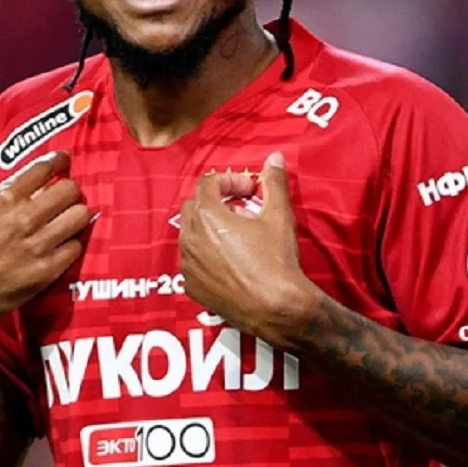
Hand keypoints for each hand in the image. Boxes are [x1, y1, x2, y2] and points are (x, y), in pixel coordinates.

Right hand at [0, 150, 90, 331]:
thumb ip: (6, 197)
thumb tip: (35, 187)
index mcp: (3, 199)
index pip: (44, 167)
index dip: (59, 160)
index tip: (64, 161)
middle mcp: (23, 218)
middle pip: (70, 189)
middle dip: (70, 191)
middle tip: (66, 198)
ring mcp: (37, 245)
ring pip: (80, 215)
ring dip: (76, 216)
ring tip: (68, 221)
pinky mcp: (46, 270)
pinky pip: (76, 246)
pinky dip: (71, 245)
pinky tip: (61, 246)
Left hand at [178, 152, 320, 347]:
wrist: (276, 308)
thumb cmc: (276, 261)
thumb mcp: (279, 216)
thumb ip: (274, 183)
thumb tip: (275, 158)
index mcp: (207, 216)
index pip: (207, 183)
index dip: (229, 181)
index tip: (249, 189)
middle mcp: (190, 238)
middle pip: (193, 206)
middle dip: (215, 201)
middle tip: (241, 209)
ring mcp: (188, 265)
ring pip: (190, 234)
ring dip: (208, 228)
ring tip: (236, 235)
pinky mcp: (191, 287)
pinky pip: (192, 262)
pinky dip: (205, 255)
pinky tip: (229, 260)